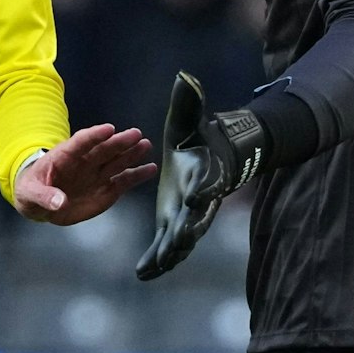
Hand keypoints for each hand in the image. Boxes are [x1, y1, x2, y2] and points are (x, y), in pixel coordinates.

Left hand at [12, 123, 155, 224]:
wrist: (40, 203)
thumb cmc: (32, 190)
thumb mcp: (30, 194)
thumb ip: (44, 197)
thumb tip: (59, 202)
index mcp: (64, 156)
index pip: (80, 142)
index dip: (94, 136)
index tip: (109, 129)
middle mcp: (85, 162)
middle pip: (104, 149)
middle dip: (119, 142)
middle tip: (136, 134)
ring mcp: (97, 175)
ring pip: (117, 161)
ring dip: (131, 153)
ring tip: (145, 145)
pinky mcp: (106, 189)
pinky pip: (124, 180)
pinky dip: (137, 175)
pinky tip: (151, 168)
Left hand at [137, 72, 268, 280]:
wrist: (210, 159)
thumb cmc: (199, 137)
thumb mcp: (191, 119)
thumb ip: (189, 103)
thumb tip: (186, 79)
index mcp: (203, 173)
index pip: (206, 182)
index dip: (203, 189)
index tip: (196, 198)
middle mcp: (199, 199)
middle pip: (196, 219)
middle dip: (184, 233)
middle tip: (173, 247)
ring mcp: (188, 215)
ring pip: (182, 239)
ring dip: (169, 254)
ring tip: (152, 269)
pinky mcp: (176, 222)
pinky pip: (169, 245)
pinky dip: (159, 260)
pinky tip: (144, 273)